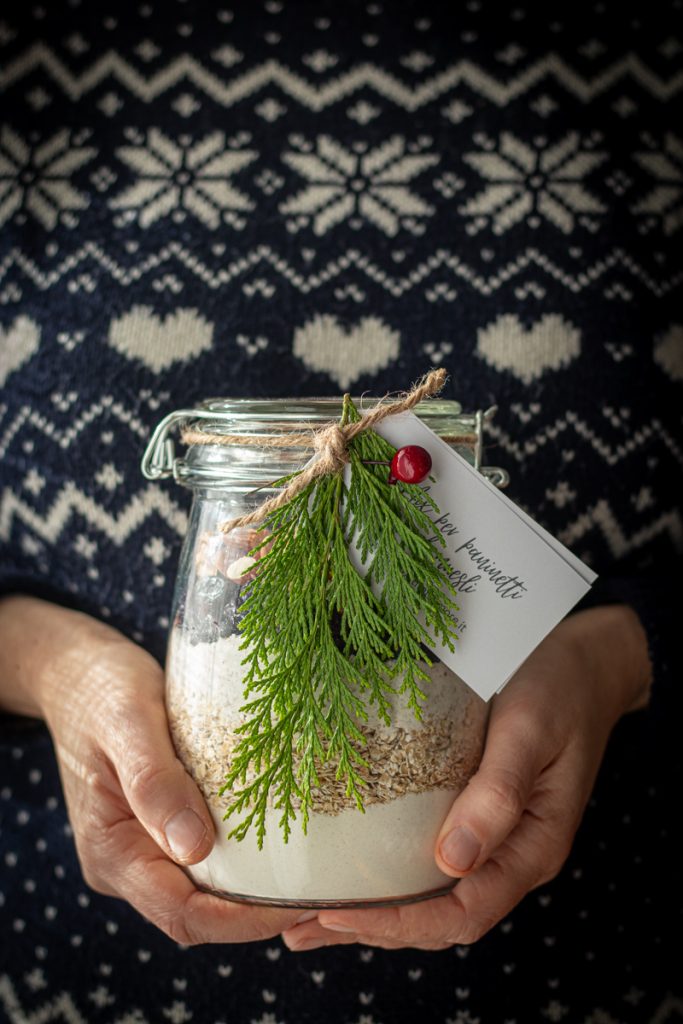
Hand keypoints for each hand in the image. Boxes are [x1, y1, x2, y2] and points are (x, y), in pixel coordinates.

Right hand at [0, 596, 303, 943]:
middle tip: (321, 890)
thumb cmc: (101, 690)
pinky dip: (241, 855)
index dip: (242, 921)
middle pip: (198, 913)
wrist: (76, 672)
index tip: (298, 904)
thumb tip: (194, 847)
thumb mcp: (127, 722)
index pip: (182, 915)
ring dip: (253, 886)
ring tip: (310, 868)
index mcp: (111, 852)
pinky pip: (203, 857)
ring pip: (203, 888)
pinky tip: (280, 835)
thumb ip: (153, 782)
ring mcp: (140, 848)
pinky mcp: (157, 827)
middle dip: (258, 911)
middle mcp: (125, 863)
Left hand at [282, 605, 651, 950]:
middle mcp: (512, 854)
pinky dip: (388, 875)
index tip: (337, 917)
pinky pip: (430, 859)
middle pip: (439, 917)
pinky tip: (352, 873)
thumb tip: (453, 861)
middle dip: (372, 929)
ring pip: (431, 895)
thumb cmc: (561, 688)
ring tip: (309, 920)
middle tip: (301, 929)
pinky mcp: (477, 812)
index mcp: (533, 847)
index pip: (461, 913)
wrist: (588, 661)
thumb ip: (498, 795)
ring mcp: (494, 837)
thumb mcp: (529, 732)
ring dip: (374, 912)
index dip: (398, 924)